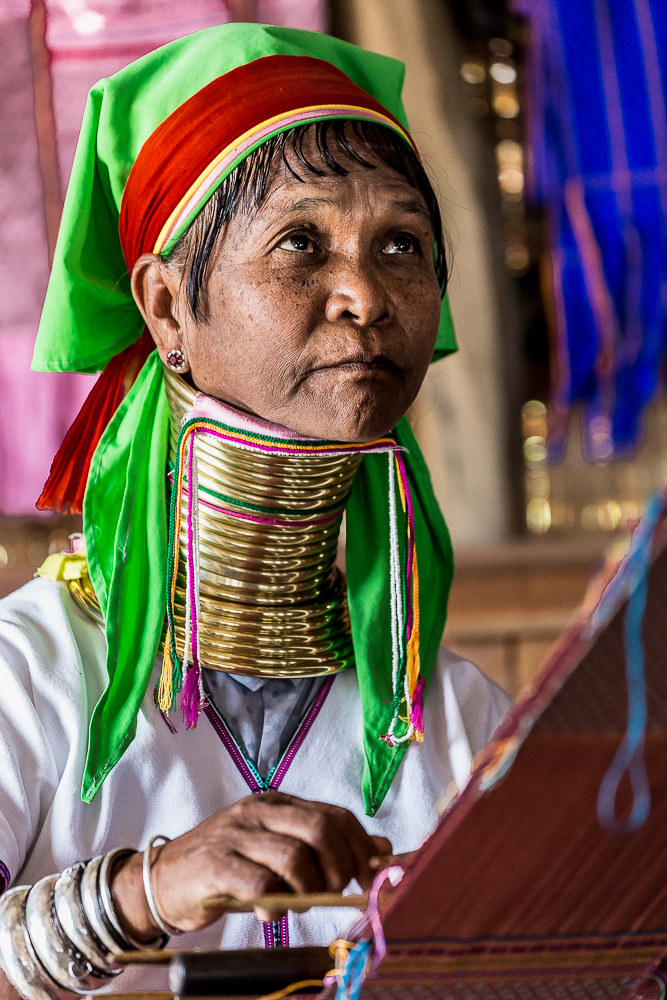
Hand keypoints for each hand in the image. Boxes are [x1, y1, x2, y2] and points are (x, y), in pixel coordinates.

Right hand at [112, 791, 390, 936]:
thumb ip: (324, 847)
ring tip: (299, 903)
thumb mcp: (277, 849)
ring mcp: (237, 834)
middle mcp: (259, 810)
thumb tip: (383, 849)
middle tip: (337, 892)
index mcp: (278, 803)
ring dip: (309, 889)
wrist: (162, 878)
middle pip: (322, 829)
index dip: (362, 848)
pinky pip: (261, 884)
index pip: (336, 815)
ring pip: (296, 857)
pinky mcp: (216, 863)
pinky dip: (275, 904)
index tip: (373, 881)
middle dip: (342, 867)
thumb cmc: (227, 866)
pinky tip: (271, 912)